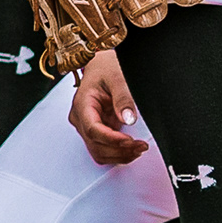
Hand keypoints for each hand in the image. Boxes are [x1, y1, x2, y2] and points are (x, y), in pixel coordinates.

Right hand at [67, 47, 148, 165]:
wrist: (103, 67)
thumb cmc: (107, 68)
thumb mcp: (118, 77)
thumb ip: (123, 98)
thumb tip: (128, 119)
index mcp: (82, 103)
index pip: (93, 129)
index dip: (112, 139)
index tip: (130, 141)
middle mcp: (80, 117)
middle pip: (95, 144)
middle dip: (119, 150)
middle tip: (141, 146)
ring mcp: (86, 126)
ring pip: (98, 152)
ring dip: (119, 155)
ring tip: (138, 149)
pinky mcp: (95, 131)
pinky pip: (103, 150)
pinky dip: (117, 154)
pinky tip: (130, 149)